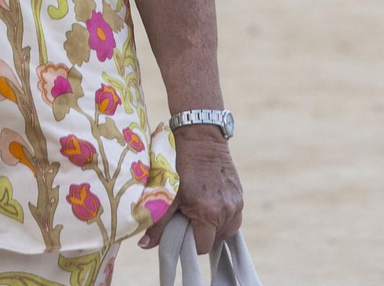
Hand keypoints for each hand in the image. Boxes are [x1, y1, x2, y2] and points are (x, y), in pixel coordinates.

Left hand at [141, 130, 243, 254]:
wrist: (200, 138)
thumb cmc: (179, 164)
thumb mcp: (167, 193)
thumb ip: (158, 222)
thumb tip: (144, 245)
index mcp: (208, 213)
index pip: (202, 246)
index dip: (189, 244)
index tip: (179, 232)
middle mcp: (227, 211)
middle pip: (215, 239)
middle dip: (200, 233)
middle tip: (186, 218)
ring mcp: (236, 203)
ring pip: (226, 230)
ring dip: (212, 226)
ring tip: (197, 211)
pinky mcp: (239, 195)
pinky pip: (233, 217)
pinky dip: (221, 216)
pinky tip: (208, 204)